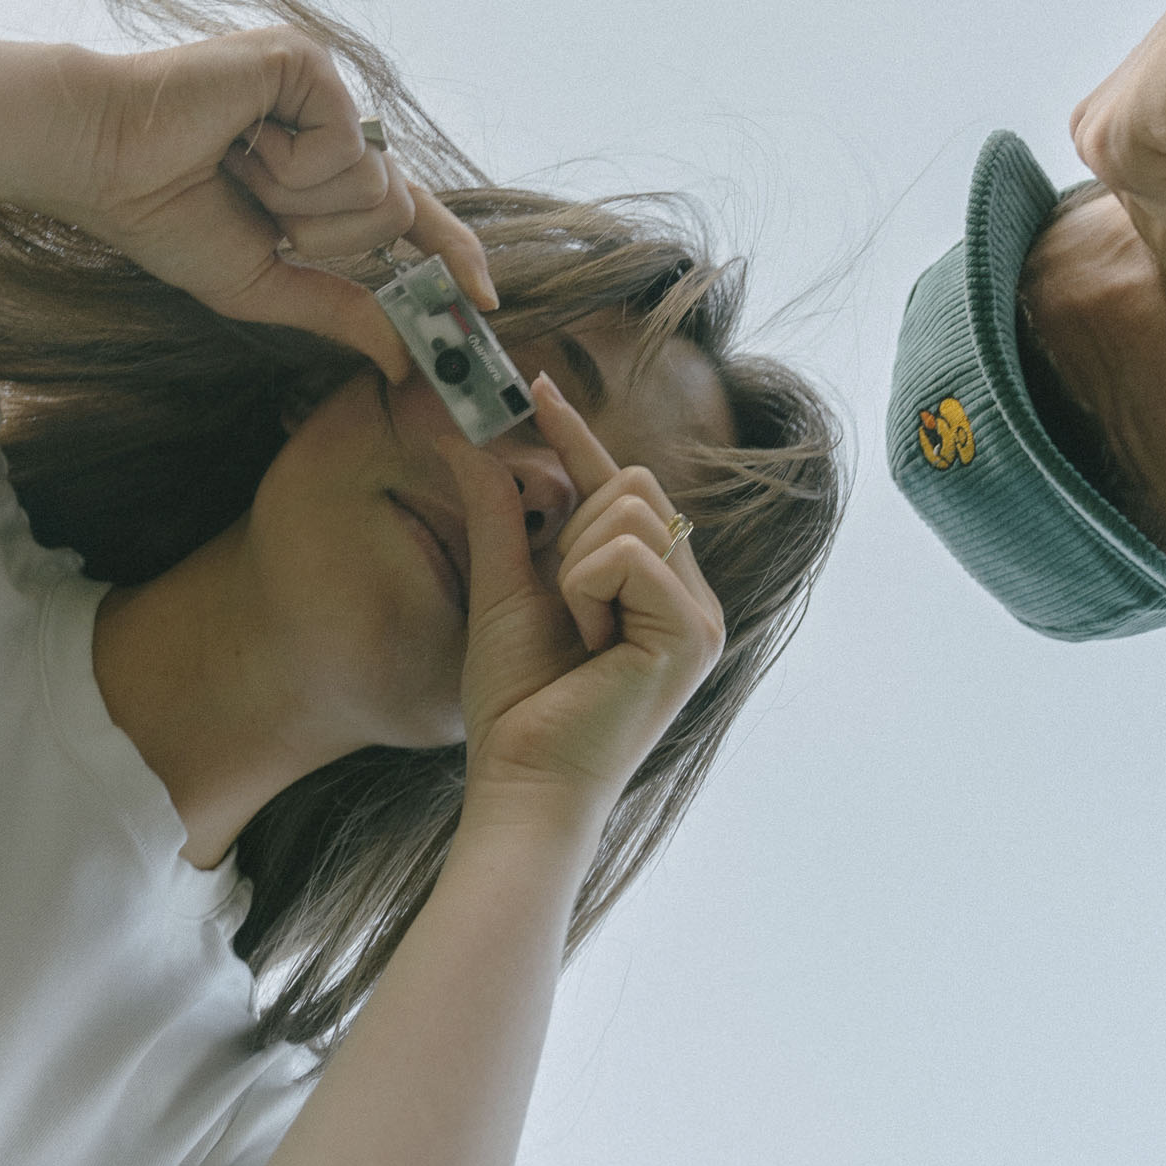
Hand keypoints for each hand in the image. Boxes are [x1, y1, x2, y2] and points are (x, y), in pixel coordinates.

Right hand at [46, 28, 497, 381]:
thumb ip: (336, 310)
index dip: (452, 254)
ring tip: (237, 162)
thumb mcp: (261, 282)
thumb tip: (401, 358)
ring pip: (376, 183)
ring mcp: (327, 88)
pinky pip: (348, 145)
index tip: (487, 301)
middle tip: (252, 200)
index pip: (411, 216)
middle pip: (393, 212)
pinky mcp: (311, 62)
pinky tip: (240, 136)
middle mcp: (337, 124)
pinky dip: (290, 163)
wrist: (98, 159)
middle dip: (321, 231)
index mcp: (324, 170)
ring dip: (299, 199)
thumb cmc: (163, 211)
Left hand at [438, 373, 724, 826]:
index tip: (537, 384)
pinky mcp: (693, 633)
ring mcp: (701, 615)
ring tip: (577, 634)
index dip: (578, 437)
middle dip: (575, 529)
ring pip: (631, 510)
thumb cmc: (518, 704)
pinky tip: (589, 642)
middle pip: (635, 484)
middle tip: (564, 607)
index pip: (624, 488)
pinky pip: (627, 554)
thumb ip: (500, 514)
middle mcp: (691, 596)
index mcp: (656, 589)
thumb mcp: (503, 589)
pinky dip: (586, 590)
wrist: (525, 780)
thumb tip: (465, 440)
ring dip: (576, 566)